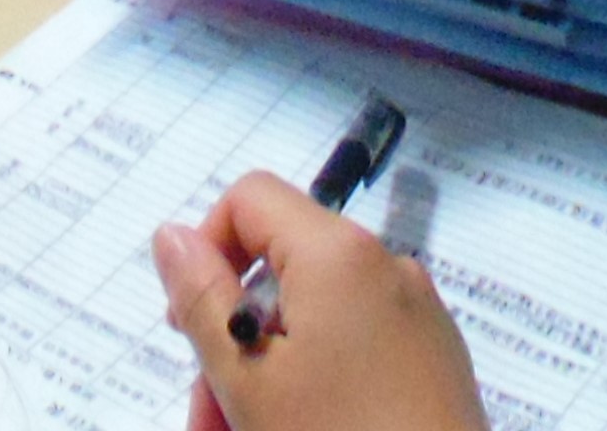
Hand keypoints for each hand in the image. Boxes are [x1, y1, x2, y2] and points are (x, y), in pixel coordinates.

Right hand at [152, 176, 484, 430]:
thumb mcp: (250, 378)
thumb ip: (202, 300)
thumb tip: (173, 238)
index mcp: (339, 253)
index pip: (250, 199)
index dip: (206, 250)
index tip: (187, 321)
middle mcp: (386, 268)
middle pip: (281, 273)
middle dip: (233, 340)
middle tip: (209, 414)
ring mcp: (416, 316)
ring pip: (315, 323)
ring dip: (269, 373)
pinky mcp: (433, 360)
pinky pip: (356, 349)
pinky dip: (318, 382)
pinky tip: (300, 428)